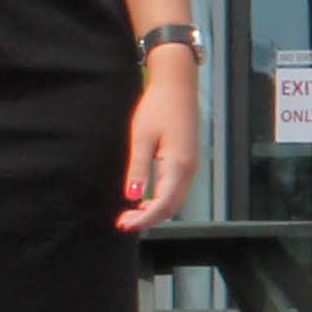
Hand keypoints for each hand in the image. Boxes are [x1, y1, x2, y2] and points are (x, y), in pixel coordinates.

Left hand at [119, 68, 201, 231]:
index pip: (162, 204)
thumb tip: (132, 196)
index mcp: (177, 165)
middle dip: (147, 219)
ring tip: (128, 213)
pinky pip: (176, 190)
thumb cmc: (158, 107)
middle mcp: (188, 170)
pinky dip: (160, 200)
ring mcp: (190, 166)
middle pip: (170, 207)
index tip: (122, 224)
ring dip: (153, 211)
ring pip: (174, 201)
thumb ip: (138, 168)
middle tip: (121, 222)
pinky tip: (143, 199)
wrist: (177, 86)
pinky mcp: (186, 162)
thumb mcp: (141, 137)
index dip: (143, 219)